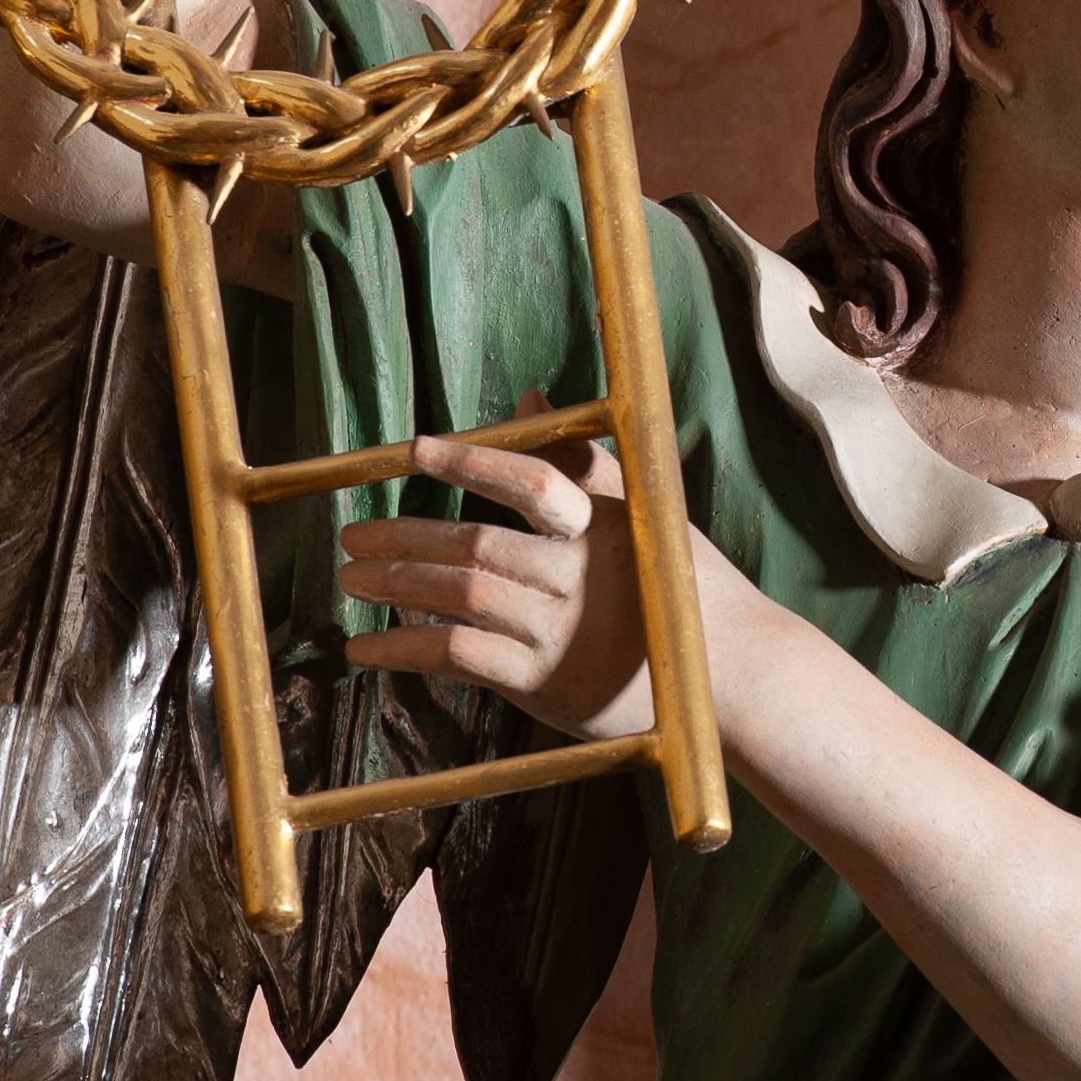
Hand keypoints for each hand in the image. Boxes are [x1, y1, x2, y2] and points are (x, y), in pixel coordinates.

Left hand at [337, 421, 748, 743]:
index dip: (472, 460)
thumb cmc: (682, 585)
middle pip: (476, 544)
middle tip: (351, 535)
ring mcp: (560, 631)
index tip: (414, 449)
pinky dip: (407, 647)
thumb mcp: (643, 513)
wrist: (730, 676)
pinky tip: (368, 646)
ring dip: (397, 585)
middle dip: (405, 536)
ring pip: (460, 597)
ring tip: (351, 579)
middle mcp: (578, 574)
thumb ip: (581, 460)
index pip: (531, 480)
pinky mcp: (545, 684)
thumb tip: (529, 396)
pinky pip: (460, 657)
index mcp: (602, 524)